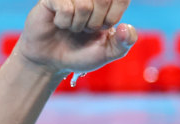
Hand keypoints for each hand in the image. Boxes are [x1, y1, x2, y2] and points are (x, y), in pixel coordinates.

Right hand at [18, 0, 136, 74]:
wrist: (52, 61)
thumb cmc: (81, 54)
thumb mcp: (108, 52)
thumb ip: (125, 42)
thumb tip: (126, 27)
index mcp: (108, 2)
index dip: (111, 20)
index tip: (102, 29)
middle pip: (103, 0)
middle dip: (95, 24)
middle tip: (86, 30)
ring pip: (84, 5)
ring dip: (78, 25)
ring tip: (73, 28)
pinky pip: (65, 8)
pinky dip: (64, 23)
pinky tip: (60, 24)